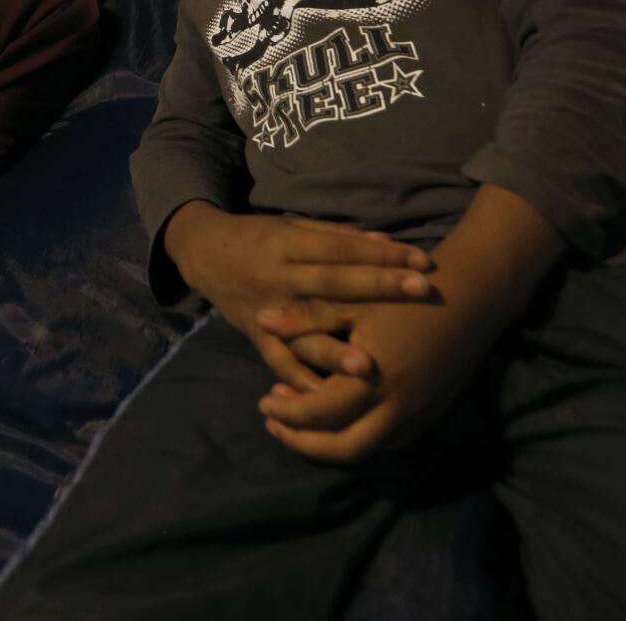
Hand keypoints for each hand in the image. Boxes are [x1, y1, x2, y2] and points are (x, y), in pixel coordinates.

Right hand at [162, 202, 433, 391]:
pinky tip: (330, 399)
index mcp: (287, 243)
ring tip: (369, 366)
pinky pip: (281, 362)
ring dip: (336, 351)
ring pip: (304, 332)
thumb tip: (387, 242)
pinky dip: (302, 382)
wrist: (202, 252)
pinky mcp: (256, 337)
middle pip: (332, 284)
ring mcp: (264, 309)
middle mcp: (276, 276)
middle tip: (423, 292)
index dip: (382, 254)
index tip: (424, 261)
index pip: (341, 249)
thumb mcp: (292, 226)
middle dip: (379, 288)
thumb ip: (336, 236)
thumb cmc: (256, 236)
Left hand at [255, 294, 497, 465]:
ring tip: (300, 419)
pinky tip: (341, 416)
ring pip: (370, 449)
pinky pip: (391, 440)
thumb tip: (261, 320)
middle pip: (344, 449)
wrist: (473, 296)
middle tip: (275, 423)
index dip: (286, 414)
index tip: (263, 403)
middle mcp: (399, 408)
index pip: (319, 415)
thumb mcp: (353, 301)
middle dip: (304, 443)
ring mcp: (420, 414)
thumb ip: (306, 318)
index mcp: (374, 382)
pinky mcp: (433, 412)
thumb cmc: (407, 293)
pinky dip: (361, 436)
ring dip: (332, 442)